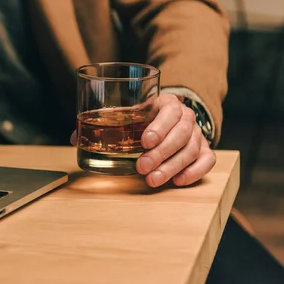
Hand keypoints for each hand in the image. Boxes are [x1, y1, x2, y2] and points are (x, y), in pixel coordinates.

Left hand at [69, 93, 215, 187]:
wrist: (172, 117)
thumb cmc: (143, 117)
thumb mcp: (127, 114)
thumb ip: (104, 123)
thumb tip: (76, 138)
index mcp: (167, 103)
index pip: (170, 112)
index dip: (159, 127)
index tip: (145, 142)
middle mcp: (187, 117)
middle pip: (181, 134)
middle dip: (161, 153)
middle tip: (142, 167)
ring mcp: (198, 133)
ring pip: (192, 149)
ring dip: (172, 166)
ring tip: (153, 180)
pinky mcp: (205, 149)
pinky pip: (208, 160)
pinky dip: (195, 171)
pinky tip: (178, 181)